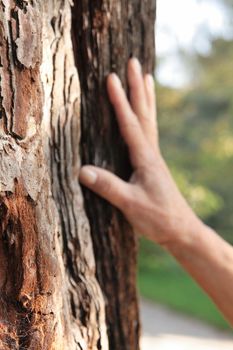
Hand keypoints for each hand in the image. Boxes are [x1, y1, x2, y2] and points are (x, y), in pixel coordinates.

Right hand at [79, 58, 199, 245]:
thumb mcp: (131, 204)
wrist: (181, 230)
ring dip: (146, 98)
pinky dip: (147, 117)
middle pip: (144, 114)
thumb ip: (108, 187)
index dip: (120, 101)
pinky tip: (145, 116)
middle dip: (137, 87)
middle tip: (134, 62)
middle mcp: (151, 153)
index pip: (130, 123)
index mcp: (145, 158)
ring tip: (147, 77)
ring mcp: (153, 158)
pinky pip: (149, 133)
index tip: (112, 78)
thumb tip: (82, 171)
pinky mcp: (152, 165)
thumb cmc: (159, 218)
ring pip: (150, 121)